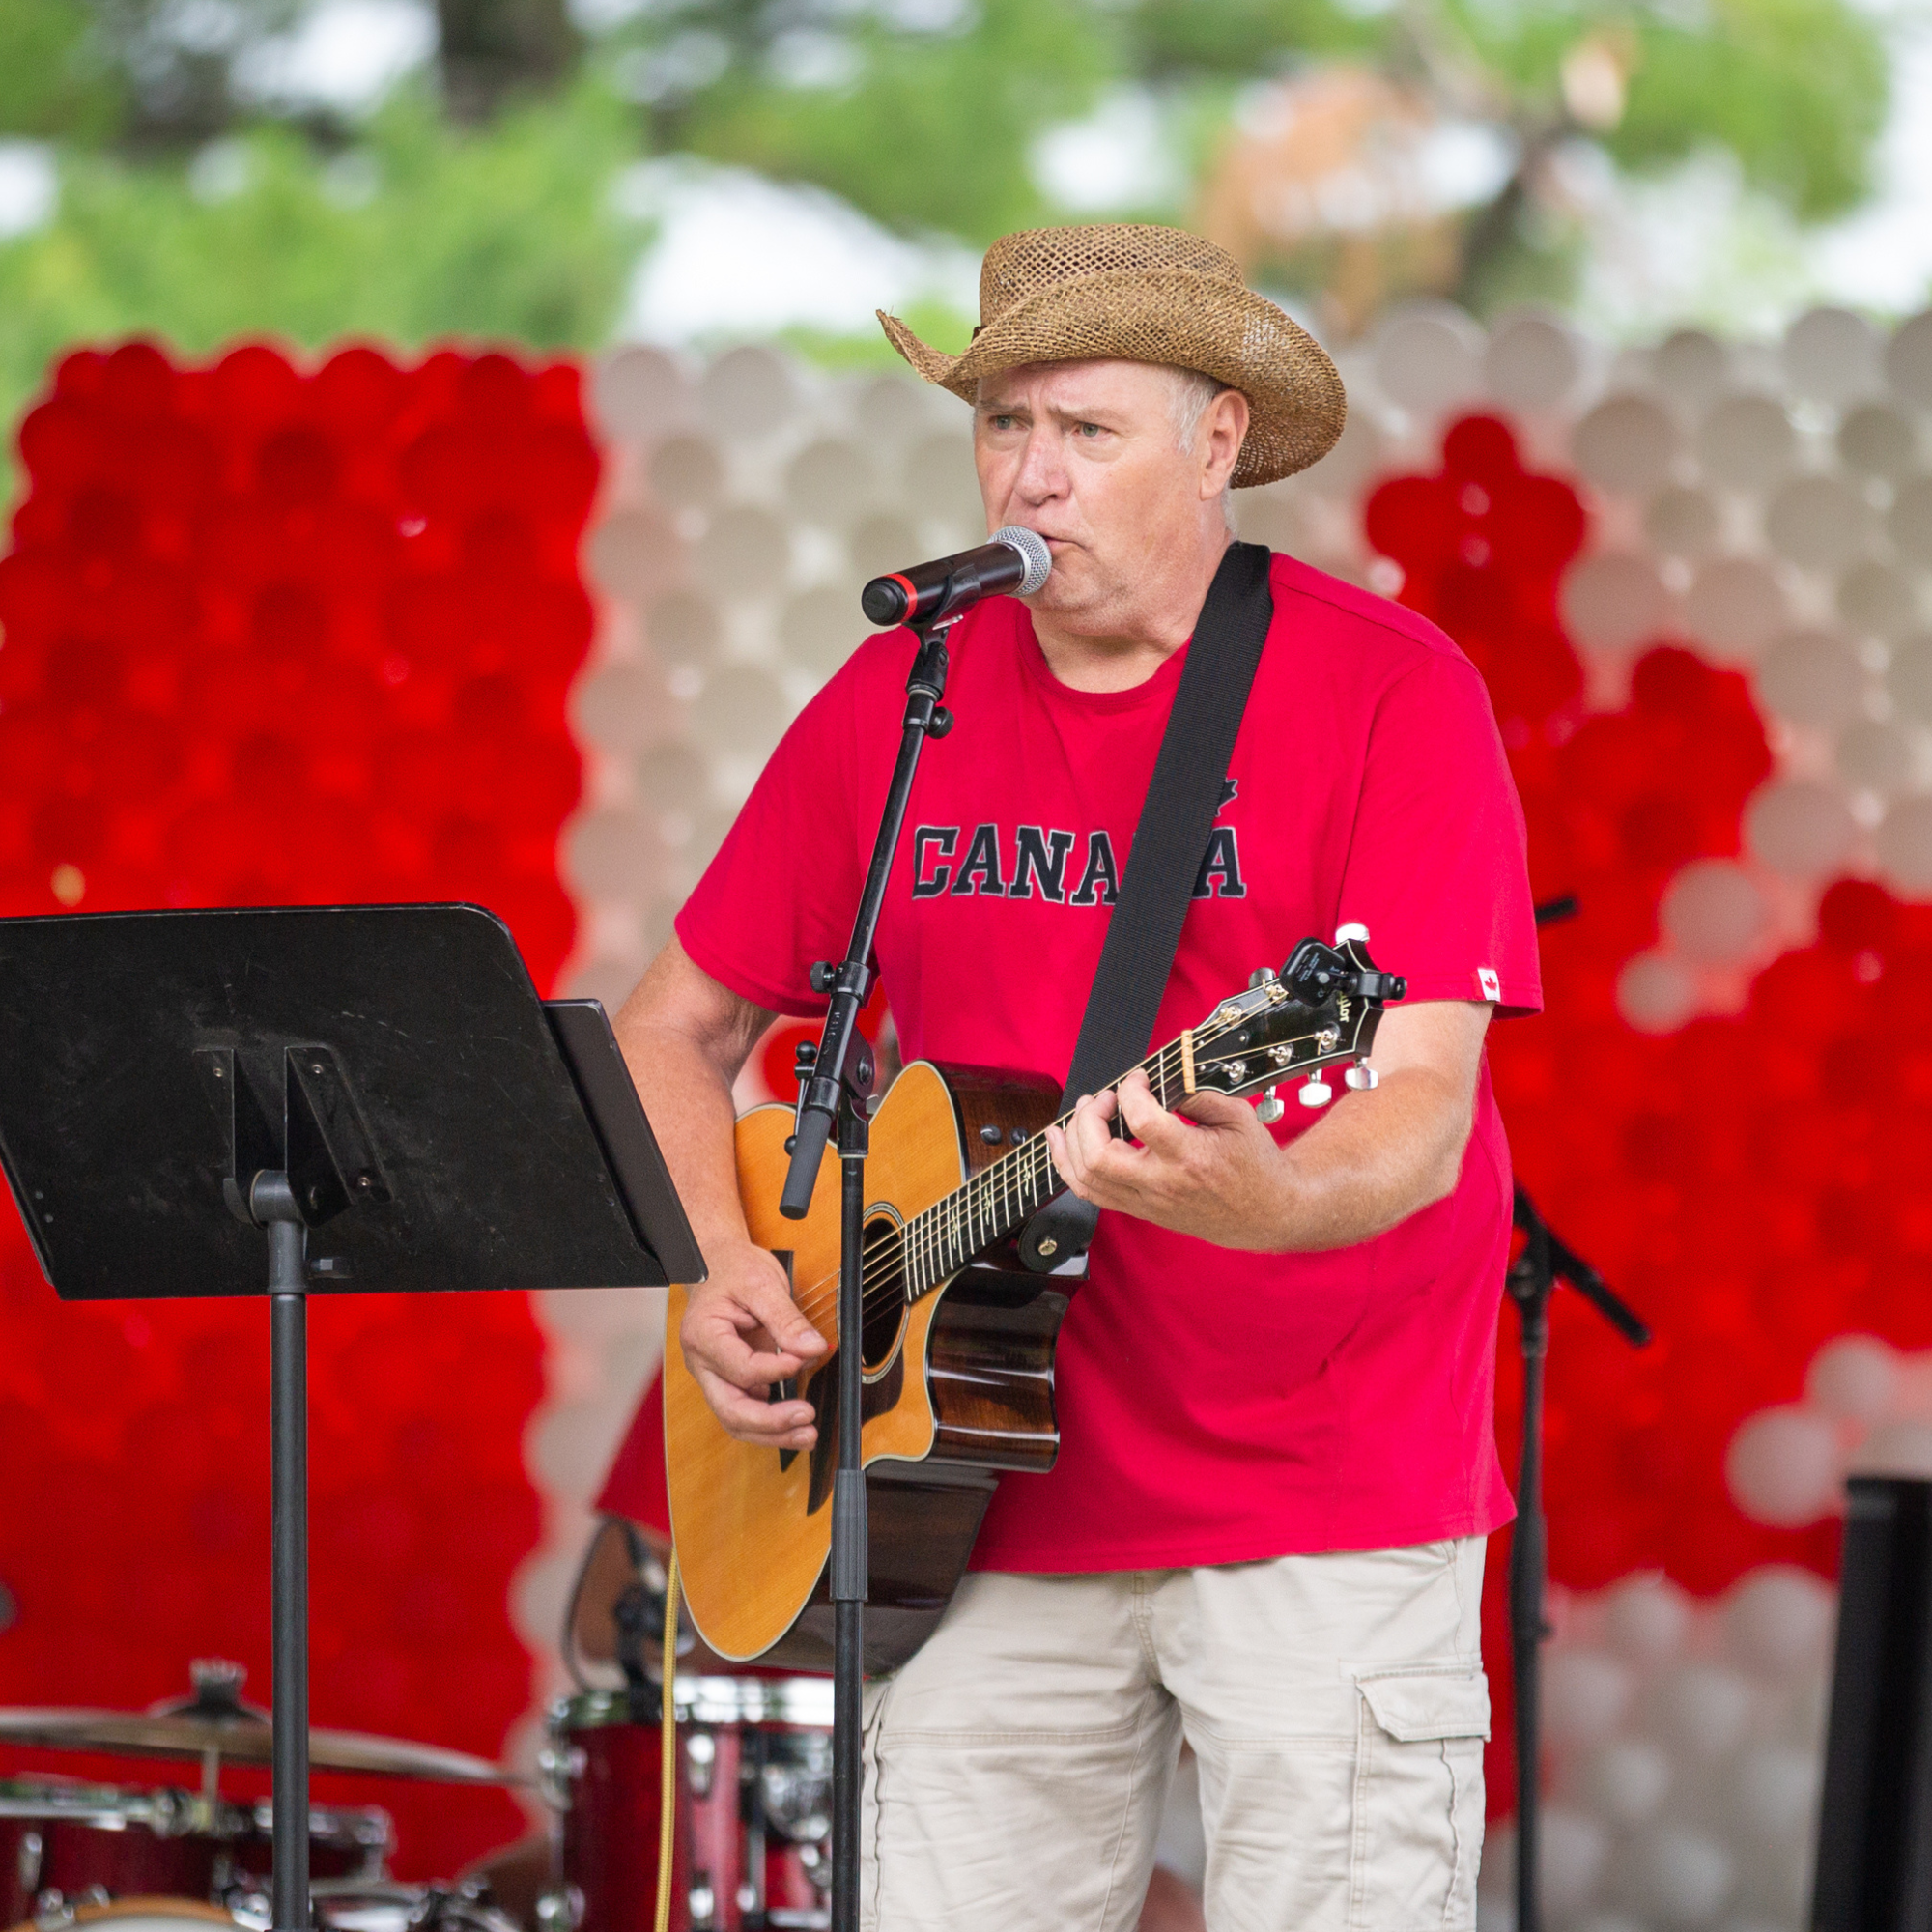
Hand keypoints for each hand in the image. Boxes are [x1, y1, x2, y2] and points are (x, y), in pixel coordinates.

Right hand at [679, 1239, 827, 1448]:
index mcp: (703, 1335)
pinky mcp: (729, 1379)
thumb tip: (812, 1349)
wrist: (718, 1265)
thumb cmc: (733, 1271)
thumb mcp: (762, 1284)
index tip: (804, 1359)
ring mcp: (713, 1375)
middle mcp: (702, 1363)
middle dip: (770, 1422)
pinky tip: (794, 1423)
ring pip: (736, 1419)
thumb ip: (787, 1319)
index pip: (741, 1368)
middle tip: (807, 1419)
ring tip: (807, 1434)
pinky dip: (770, 1423)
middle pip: (730, 1410)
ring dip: (772, 1433)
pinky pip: (745, 1410)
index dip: (776, 1370)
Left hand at [1043, 1068, 1289, 1249]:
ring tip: (1079, 1113)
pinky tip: (1063, 1144)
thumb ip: (1196, 1094)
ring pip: (1087, 1179)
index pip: (1141, 1121)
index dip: (1131, 1090)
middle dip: (1089, 1118)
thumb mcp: (1237, 1116)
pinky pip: (1091, 1193)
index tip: (1138, 1078)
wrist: (1265, 1214)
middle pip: (1099, 1156)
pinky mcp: (1141, 1210)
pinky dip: (1069, 1167)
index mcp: (1190, 1157)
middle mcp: (1162, 1184)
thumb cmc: (1254, 1164)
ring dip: (1072, 1140)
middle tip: (1104, 1098)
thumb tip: (1158, 1080)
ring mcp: (1148, 1202)